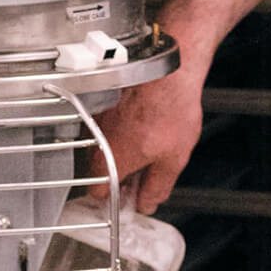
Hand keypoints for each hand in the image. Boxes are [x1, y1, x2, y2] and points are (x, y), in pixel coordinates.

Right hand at [87, 64, 203, 213]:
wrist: (168, 68)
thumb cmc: (170, 106)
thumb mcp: (173, 159)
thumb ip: (157, 187)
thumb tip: (147, 202)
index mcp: (111, 160)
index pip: (98, 193)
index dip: (115, 197)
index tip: (129, 196)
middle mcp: (97, 141)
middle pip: (100, 170)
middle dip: (120, 173)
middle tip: (144, 169)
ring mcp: (98, 119)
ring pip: (103, 146)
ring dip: (120, 149)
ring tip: (148, 141)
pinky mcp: (103, 103)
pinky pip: (106, 126)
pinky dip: (120, 129)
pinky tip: (143, 122)